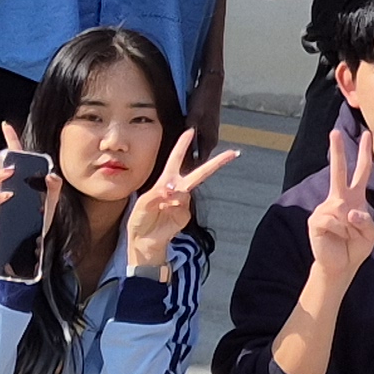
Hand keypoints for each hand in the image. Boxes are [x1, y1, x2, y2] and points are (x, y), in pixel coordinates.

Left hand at [125, 128, 242, 274]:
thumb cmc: (140, 220)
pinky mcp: (185, 215)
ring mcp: (182, 202)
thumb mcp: (142, 203)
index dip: (183, 145)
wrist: (144, 242)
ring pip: (185, 191)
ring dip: (174, 196)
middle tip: (233, 153)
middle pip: (199, 173)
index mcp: (165, 181)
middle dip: (216, 163)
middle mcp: (177, 189)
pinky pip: (182, 206)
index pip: (176, 159)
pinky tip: (165, 215)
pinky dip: (173, 209)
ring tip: (160, 206)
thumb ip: (156, 193)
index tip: (191, 131)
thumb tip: (172, 187)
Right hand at [301, 119, 373, 301]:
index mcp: (355, 198)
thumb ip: (365, 220)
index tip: (367, 135)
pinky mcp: (316, 220)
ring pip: (343, 210)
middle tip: (334, 132)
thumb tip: (348, 212)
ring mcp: (326, 208)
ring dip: (351, 227)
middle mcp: (339, 199)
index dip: (364, 154)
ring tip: (346, 237)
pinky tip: (336, 237)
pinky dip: (340, 231)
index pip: (361, 172)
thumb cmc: (356, 246)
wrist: (341, 265)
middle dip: (337, 151)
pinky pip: (333, 220)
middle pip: (338, 171)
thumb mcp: (370, 233)